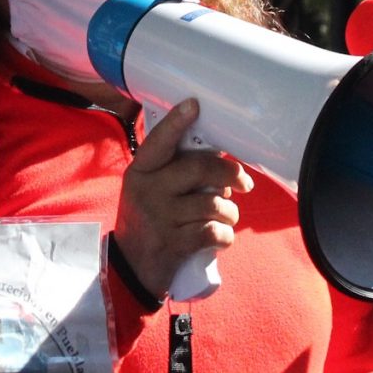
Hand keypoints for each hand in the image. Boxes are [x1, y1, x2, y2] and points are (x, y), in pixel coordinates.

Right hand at [114, 99, 254, 297]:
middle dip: (230, 174)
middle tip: (243, 183)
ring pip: (213, 204)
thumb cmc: (147, 221)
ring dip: (230, 212)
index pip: (159, 141)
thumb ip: (170, 171)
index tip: (194, 104)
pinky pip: (213, 232)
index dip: (177, 122)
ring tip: (226, 217)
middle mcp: (148, 190)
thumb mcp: (146, 190)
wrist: (130, 267)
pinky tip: (221, 237)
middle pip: (199, 169)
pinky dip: (225, 236)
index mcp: (140, 171)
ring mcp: (160, 218)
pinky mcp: (173, 244)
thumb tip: (218, 155)